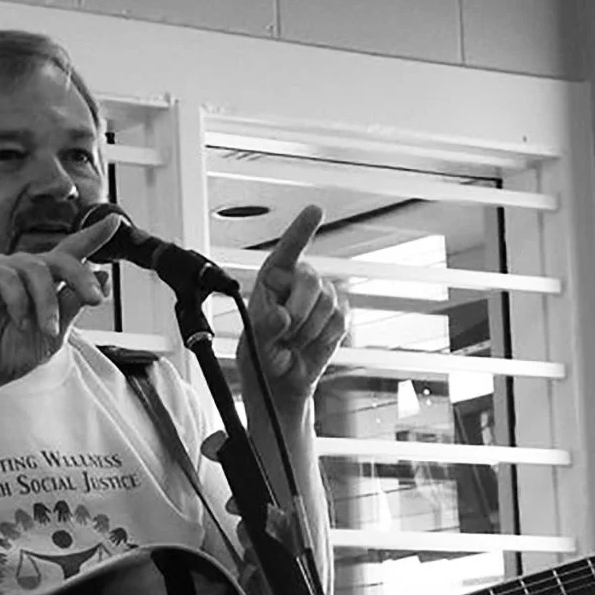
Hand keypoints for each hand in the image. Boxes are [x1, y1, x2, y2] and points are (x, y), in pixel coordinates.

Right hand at [0, 213, 121, 394]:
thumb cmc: (10, 352)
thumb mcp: (55, 334)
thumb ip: (74, 305)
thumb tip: (100, 278)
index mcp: (45, 282)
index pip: (71, 253)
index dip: (93, 236)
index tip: (115, 223)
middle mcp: (24, 269)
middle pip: (62, 258)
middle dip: (81, 278)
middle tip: (94, 300)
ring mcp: (1, 268)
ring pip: (37, 270)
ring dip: (47, 303)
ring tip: (45, 328)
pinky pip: (7, 277)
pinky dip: (18, 302)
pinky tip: (18, 321)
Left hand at [240, 204, 347, 420]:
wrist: (282, 384)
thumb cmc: (261, 360)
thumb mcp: (253, 345)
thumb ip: (264, 329)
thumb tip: (280, 316)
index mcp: (270, 282)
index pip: (286, 251)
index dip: (301, 230)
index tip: (315, 210)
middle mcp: (296, 284)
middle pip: (310, 278)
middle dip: (300, 309)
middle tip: (286, 332)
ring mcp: (320, 298)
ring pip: (328, 301)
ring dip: (310, 328)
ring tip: (295, 341)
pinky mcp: (339, 315)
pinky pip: (341, 319)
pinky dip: (325, 336)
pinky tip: (311, 343)